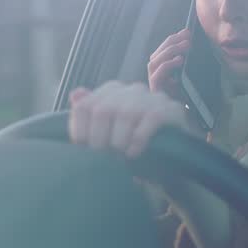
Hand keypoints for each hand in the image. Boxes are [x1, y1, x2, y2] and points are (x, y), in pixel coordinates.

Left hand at [68, 81, 197, 158]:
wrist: (172, 155)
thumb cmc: (134, 143)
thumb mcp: (108, 131)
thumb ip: (89, 113)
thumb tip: (76, 94)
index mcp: (112, 91)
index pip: (85, 106)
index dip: (80, 130)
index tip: (83, 150)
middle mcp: (131, 89)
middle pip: (103, 110)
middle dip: (99, 139)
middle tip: (103, 157)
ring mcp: (153, 97)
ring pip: (127, 114)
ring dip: (120, 140)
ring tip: (120, 156)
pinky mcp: (171, 109)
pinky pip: (151, 119)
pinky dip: (139, 138)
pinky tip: (134, 153)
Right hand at [147, 28, 190, 99]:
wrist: (184, 117)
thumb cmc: (186, 97)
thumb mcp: (188, 77)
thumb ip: (187, 64)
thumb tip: (194, 46)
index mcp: (162, 70)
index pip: (164, 50)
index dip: (174, 39)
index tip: (187, 31)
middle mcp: (154, 74)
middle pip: (158, 53)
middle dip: (172, 41)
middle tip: (188, 36)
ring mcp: (153, 82)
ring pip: (155, 61)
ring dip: (170, 50)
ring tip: (186, 45)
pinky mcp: (155, 90)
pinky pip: (158, 74)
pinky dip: (168, 64)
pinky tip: (180, 60)